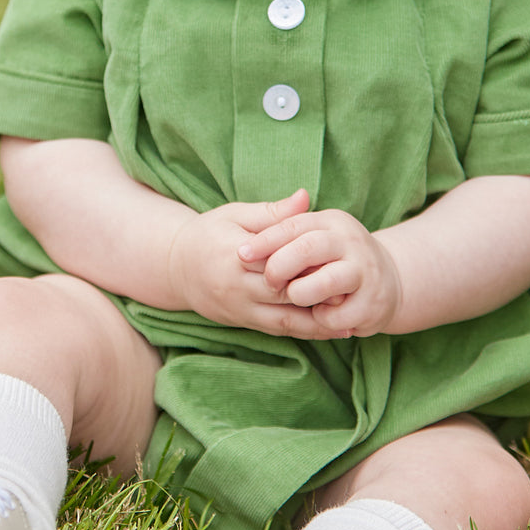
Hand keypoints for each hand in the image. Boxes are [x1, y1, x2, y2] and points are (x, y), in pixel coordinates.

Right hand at [167, 190, 351, 338]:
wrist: (175, 268)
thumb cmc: (208, 233)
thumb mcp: (235, 214)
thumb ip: (273, 213)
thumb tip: (305, 197)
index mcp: (235, 254)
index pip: (279, 260)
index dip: (309, 263)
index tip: (340, 261)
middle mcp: (236, 286)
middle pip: (284, 293)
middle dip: (318, 295)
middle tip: (353, 292)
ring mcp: (238, 308)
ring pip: (284, 320)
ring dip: (317, 322)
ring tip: (350, 320)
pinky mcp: (242, 322)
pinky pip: (277, 330)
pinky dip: (305, 331)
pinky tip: (331, 329)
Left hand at [237, 206, 403, 337]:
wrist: (390, 281)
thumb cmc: (336, 258)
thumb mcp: (314, 235)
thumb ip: (286, 230)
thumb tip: (254, 234)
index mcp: (332, 221)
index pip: (293, 225)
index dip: (265, 240)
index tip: (241, 254)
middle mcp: (350, 241)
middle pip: (308, 248)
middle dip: (280, 266)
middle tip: (268, 280)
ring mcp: (365, 271)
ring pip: (325, 281)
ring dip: (301, 293)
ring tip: (296, 296)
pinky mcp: (372, 302)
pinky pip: (336, 315)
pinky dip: (321, 319)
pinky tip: (319, 314)